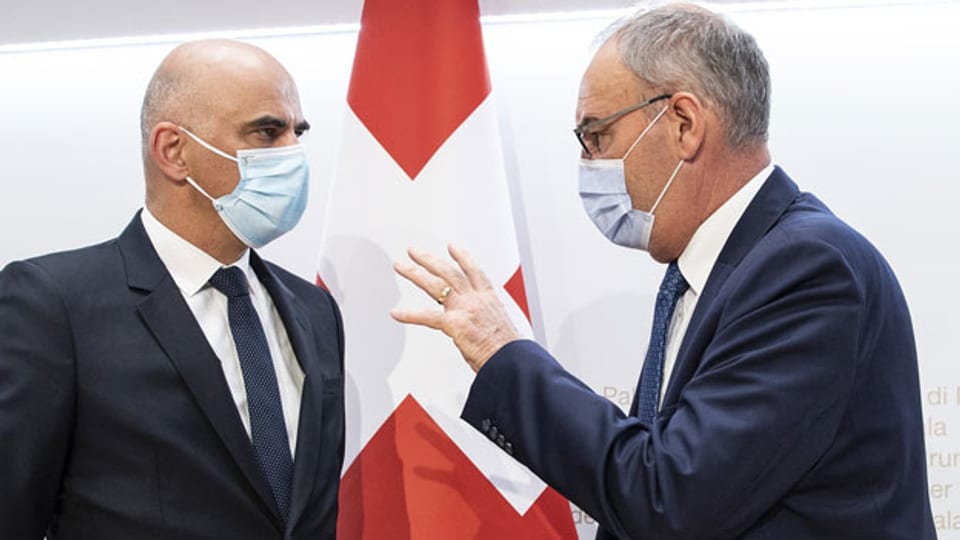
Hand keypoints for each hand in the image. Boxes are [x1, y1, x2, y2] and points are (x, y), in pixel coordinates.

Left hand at [391, 244, 519, 371]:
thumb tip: (476, 326)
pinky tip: (397, 312)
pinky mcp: (455, 324)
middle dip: (429, 259)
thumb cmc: (507, 350)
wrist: (511, 361)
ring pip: (436, 284)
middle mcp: (475, 299)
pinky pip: (428, 316)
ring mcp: (464, 309)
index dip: (462, 256)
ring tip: (400, 266)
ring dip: (415, 273)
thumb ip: (484, 321)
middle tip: (415, 252)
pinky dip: (410, 314)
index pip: (473, 270)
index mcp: (488, 298)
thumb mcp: (499, 326)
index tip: (452, 247)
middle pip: (448, 271)